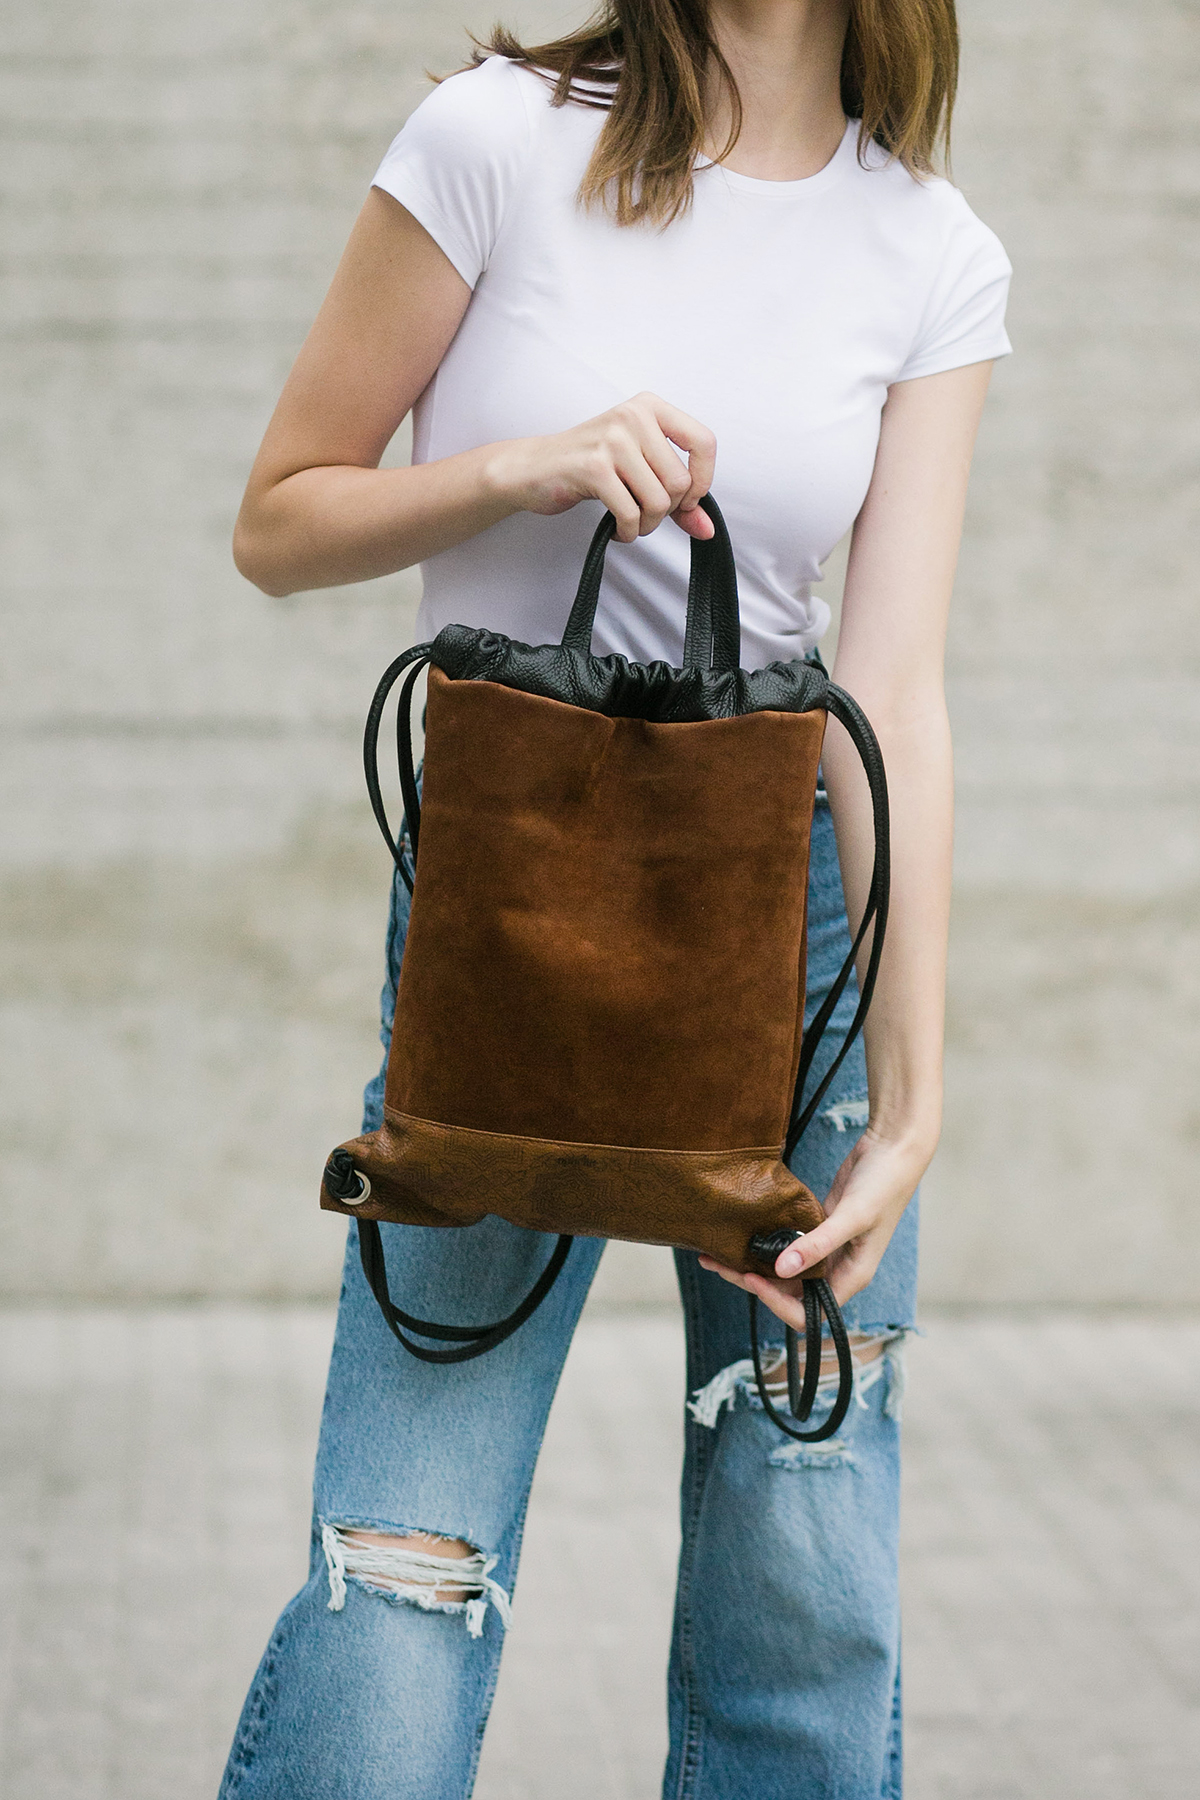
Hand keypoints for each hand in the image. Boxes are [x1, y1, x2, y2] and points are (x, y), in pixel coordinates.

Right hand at [487, 392, 716, 542]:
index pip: (704, 442)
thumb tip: (707, 529)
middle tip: (645, 514)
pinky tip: (618, 530)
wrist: (533, 468)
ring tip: (631, 523)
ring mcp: (612, 440)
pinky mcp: (594, 468)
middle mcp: (633, 416)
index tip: (687, 500)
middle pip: (680, 482)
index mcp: (650, 407)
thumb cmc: (590, 465)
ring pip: (658, 501)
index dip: (703, 481)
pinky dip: (629, 532)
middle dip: (667, 511)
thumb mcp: (639, 470)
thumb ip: (678, 498)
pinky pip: (631, 513)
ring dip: (647, 525)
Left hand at [698, 1125, 933, 1328]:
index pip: (808, 1311)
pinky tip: (740, 1234)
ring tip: (715, 1251)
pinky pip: (786, 1243)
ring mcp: (826, 1248)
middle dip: (751, 1281)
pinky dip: (764, 1242)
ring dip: (751, 1263)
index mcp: (851, 1277)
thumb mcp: (852, 1216)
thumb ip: (818, 1244)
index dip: (776, 1302)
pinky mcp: (817, 1226)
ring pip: (783, 1268)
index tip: (750, 1278)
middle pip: (788, 1291)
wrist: (895, 1148)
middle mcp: (836, 1269)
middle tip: (716, 1263)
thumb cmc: (883, 1185)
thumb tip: (782, 1270)